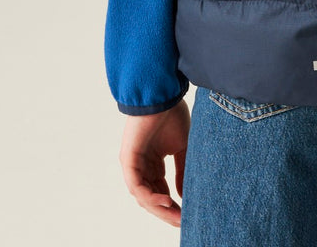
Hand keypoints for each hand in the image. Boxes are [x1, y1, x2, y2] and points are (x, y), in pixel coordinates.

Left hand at [119, 100, 189, 226]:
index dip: (173, 204)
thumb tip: (184, 195)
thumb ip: (182, 170)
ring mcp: (133, 164)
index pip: (160, 190)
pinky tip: (166, 201)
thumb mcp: (182, 147)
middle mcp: (141, 165)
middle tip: (182, 222)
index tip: (187, 214)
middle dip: (166, 211)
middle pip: (152, 197)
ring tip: (176, 215)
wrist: (162, 94)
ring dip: (159, 208)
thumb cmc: (171, 114)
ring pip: (143, 195)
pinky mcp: (128, 160)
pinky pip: (137, 185)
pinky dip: (150, 196)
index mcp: (153, 162)